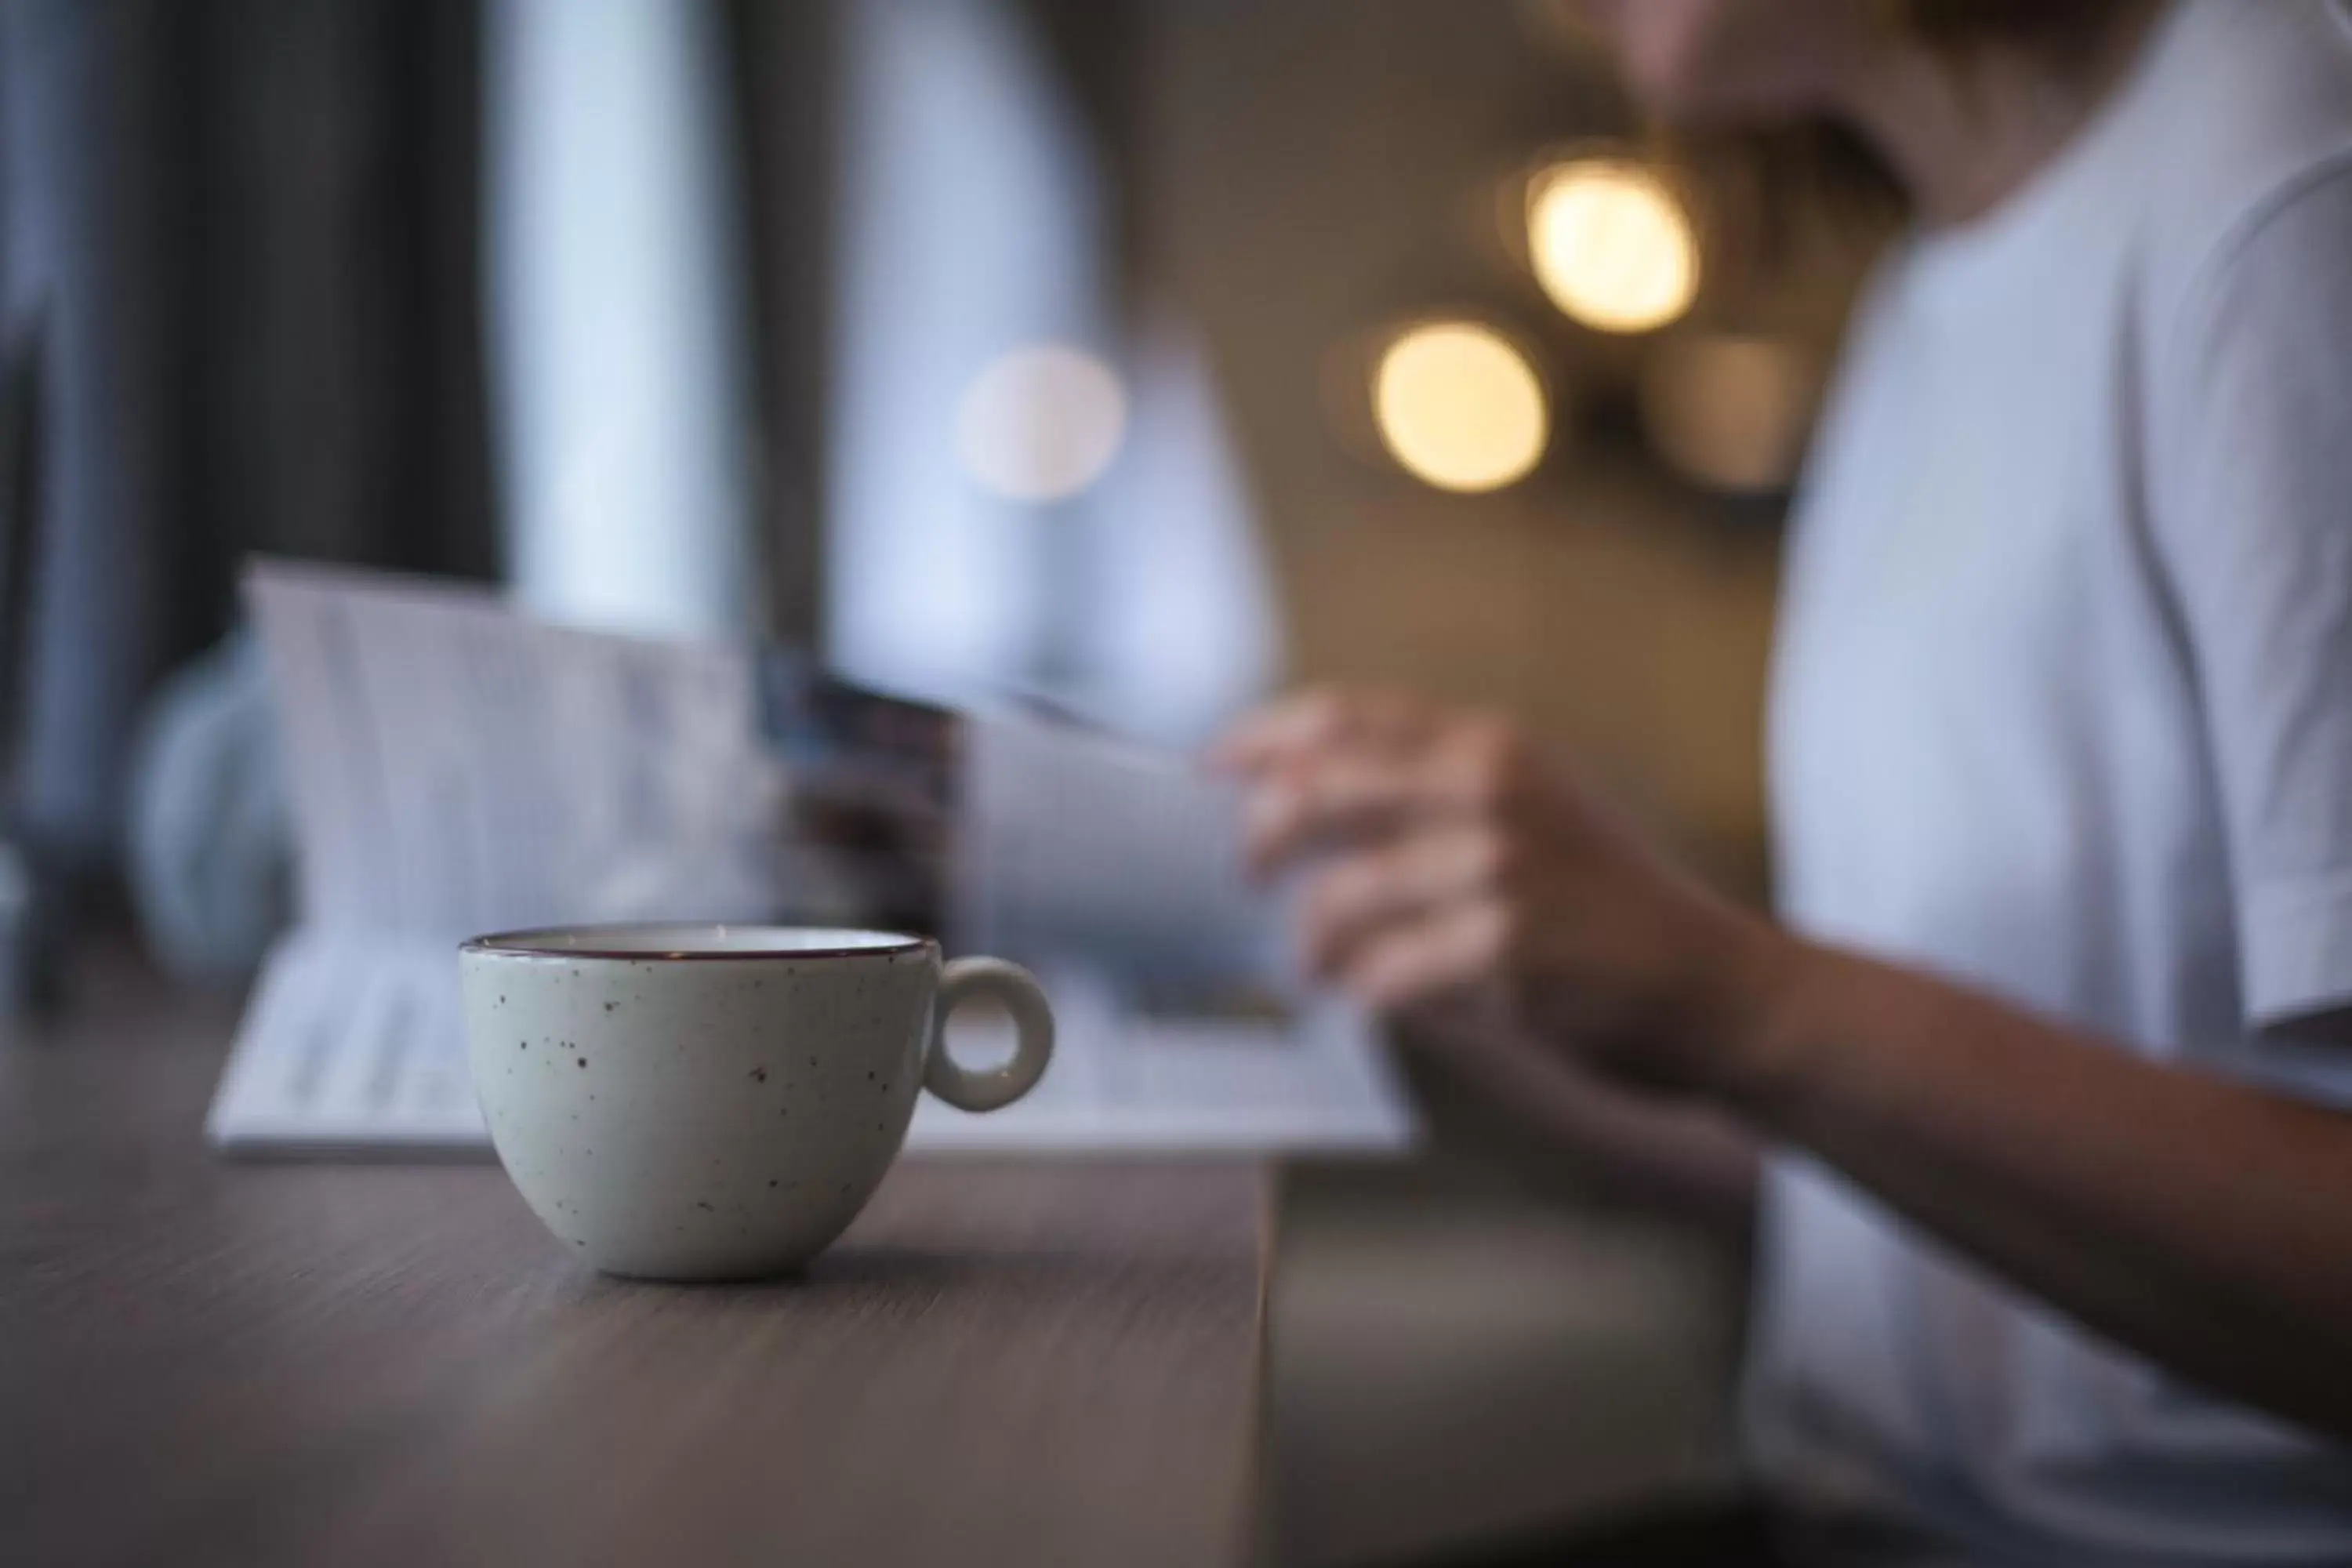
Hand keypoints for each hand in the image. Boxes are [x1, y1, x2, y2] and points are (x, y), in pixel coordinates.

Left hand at [1215, 688, 1786, 1097]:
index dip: (1260, 738)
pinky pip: (1385, 974)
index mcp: (1487, 745)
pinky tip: (1373, 1000)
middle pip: (1317, 791)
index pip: (1342, 716)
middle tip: (1248, 881)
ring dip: (1310, 942)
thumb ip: (1430, 791)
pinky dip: (1365, 993)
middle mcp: (1487, 790)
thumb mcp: (1529, 806)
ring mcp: (1496, 869)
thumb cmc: (1603, 902)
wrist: (1713, 983)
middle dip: (1261, 842)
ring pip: (1339, 897)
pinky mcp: (1505, 949)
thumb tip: (1292, 801)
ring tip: (1315, 967)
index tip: (1211, 769)